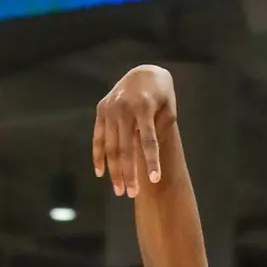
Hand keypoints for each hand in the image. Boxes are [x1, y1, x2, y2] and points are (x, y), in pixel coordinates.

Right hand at [92, 64, 175, 197]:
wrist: (144, 72)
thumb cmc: (161, 96)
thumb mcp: (168, 108)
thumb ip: (161, 129)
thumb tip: (151, 158)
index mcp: (144, 106)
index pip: (148, 139)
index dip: (151, 161)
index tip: (154, 180)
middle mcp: (124, 107)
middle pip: (126, 147)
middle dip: (129, 173)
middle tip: (132, 194)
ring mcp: (110, 109)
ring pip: (110, 146)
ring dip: (114, 171)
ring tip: (120, 190)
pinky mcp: (101, 111)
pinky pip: (98, 138)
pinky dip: (99, 157)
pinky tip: (101, 174)